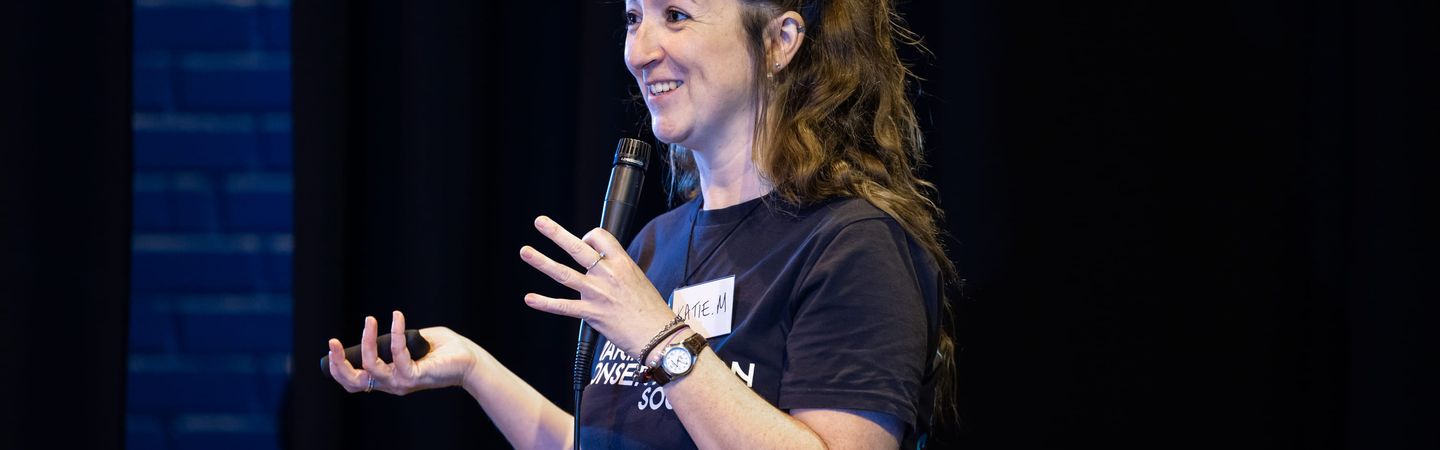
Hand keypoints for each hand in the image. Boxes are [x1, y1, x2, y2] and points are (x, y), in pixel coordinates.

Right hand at [326, 310, 482, 394]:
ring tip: (369, 319)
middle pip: (354, 383)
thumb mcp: (412, 342)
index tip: (332, 347)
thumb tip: (386, 329)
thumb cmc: (445, 349)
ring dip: (366, 341)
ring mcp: (402, 381)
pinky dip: (395, 333)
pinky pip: (398, 355)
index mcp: (388, 376)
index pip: (355, 381)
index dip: (338, 368)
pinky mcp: (416, 376)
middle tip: (332, 343)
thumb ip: (397, 338)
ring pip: (372, 367)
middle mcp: (392, 383)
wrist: (470, 359)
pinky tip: (397, 316)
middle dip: (338, 364)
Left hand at [519, 215, 675, 356]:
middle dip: (556, 233)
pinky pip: (563, 306)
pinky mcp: (592, 314)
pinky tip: (530, 299)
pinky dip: (545, 303)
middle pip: (578, 248)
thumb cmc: (651, 311)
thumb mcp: (638, 280)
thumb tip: (601, 267)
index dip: (588, 236)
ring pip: (564, 273)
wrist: (660, 336)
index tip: (584, 242)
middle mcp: (608, 274)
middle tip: (540, 222)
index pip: (599, 237)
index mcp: (623, 263)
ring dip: (542, 262)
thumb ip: (617, 271)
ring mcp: (598, 293)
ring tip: (525, 252)